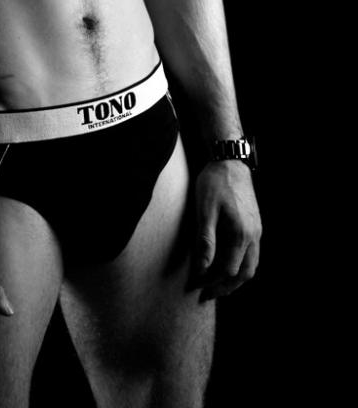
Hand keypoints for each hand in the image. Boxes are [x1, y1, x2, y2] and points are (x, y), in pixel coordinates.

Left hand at [192, 160, 261, 299]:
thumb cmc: (215, 183)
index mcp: (241, 235)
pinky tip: (228, 262)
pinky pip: (253, 253)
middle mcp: (253, 236)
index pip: (228, 270)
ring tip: (218, 284)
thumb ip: (205, 240)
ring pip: (252, 265)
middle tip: (208, 294)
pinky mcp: (256, 225)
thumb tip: (202, 268)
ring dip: (236, 278)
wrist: (231, 162)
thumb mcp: (205, 211)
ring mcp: (257, 231)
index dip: (212, 281)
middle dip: (227, 286)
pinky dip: (242, 264)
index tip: (197, 285)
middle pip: (245, 273)